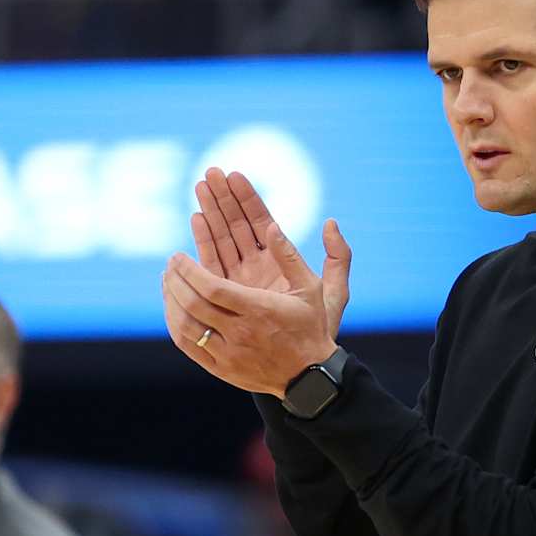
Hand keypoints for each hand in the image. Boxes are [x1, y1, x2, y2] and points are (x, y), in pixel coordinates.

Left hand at [162, 208, 346, 396]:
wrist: (310, 377)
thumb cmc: (310, 327)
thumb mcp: (310, 288)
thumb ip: (289, 256)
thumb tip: (272, 225)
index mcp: (259, 310)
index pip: (212, 288)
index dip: (189, 270)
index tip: (178, 256)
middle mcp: (241, 333)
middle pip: (194, 305)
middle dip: (176, 281)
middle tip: (170, 264)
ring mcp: (229, 354)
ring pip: (187, 327)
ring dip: (171, 302)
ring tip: (167, 282)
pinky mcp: (222, 370)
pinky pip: (189, 347)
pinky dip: (175, 326)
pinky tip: (173, 309)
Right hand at [191, 167, 351, 337]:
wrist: (295, 364)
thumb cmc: (318, 331)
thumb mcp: (334, 294)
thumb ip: (338, 258)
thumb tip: (330, 223)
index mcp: (282, 261)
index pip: (262, 220)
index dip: (249, 197)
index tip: (235, 174)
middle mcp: (259, 266)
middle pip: (238, 224)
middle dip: (224, 198)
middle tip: (210, 172)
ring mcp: (240, 278)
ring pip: (223, 239)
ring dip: (210, 213)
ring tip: (199, 187)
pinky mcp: (226, 293)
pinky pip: (212, 262)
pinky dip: (204, 242)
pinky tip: (196, 219)